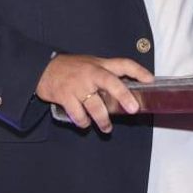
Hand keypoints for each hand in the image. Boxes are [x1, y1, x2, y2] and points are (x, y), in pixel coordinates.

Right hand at [36, 53, 153, 132]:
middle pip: (111, 82)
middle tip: (133, 109)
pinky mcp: (65, 96)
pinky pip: (78, 114)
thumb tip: (126, 90)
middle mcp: (90, 73)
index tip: (150, 80)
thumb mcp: (89, 64)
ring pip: (95, 106)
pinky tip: (84, 123)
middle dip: (124, 96)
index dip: (138, 71)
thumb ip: (106, 74)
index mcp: (99, 65)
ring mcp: (77, 85)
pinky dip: (83, 122)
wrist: (41, 68)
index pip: (123, 64)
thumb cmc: (70, 68)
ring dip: (102, 120)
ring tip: (106, 128)